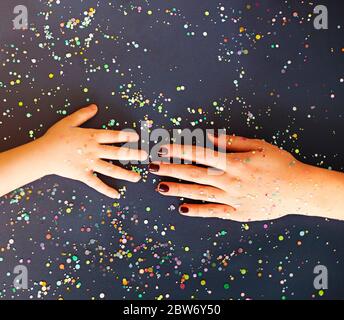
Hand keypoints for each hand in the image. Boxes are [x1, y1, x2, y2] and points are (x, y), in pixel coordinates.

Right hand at [39, 104, 146, 197]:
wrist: (43, 154)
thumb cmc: (55, 136)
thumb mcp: (69, 121)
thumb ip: (83, 114)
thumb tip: (95, 107)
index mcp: (91, 137)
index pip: (113, 136)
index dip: (126, 136)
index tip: (137, 138)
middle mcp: (94, 151)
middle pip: (117, 153)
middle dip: (132, 155)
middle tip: (144, 156)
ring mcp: (89, 164)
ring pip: (111, 170)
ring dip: (125, 174)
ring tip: (137, 178)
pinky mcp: (83, 175)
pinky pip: (97, 184)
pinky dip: (106, 190)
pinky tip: (117, 195)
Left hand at [149, 133, 343, 221]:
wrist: (299, 189)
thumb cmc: (279, 164)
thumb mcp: (258, 146)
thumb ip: (232, 142)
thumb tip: (210, 138)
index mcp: (234, 162)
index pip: (200, 154)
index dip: (180, 150)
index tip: (164, 148)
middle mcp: (229, 181)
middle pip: (194, 174)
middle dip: (171, 169)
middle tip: (152, 167)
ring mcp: (232, 198)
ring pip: (199, 193)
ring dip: (178, 190)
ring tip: (160, 187)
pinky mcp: (237, 213)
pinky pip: (214, 212)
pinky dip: (198, 211)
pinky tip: (182, 209)